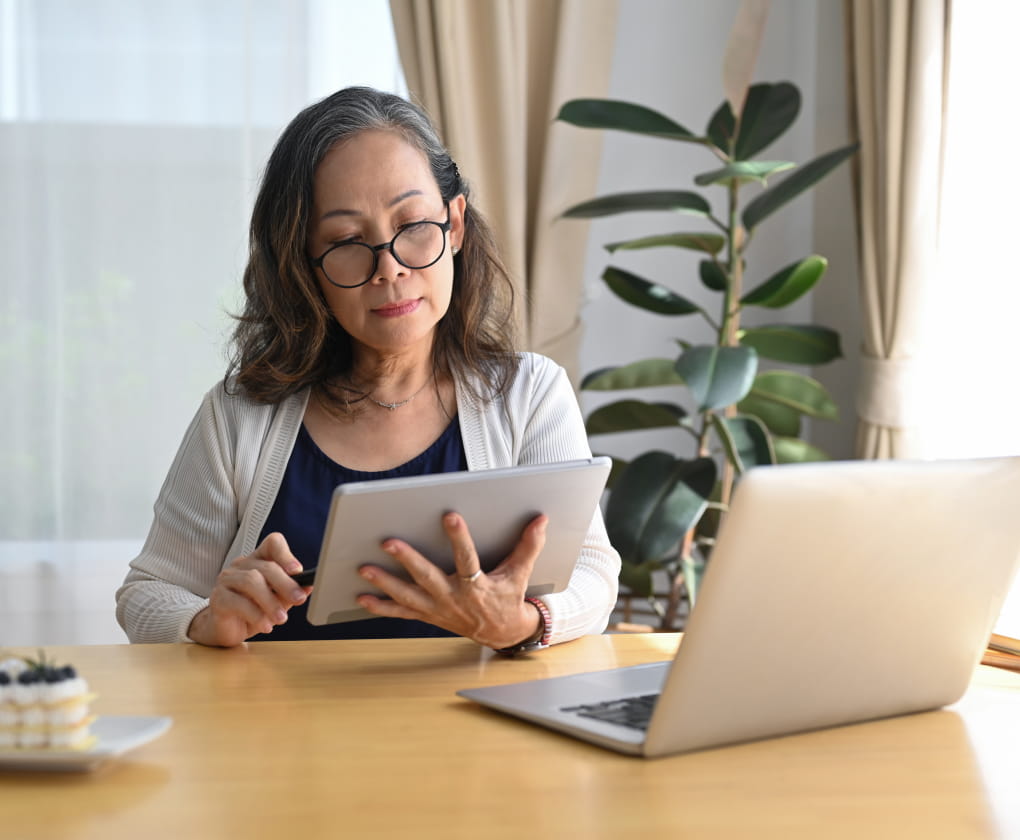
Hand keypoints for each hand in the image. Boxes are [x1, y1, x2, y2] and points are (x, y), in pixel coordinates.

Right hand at [188, 532, 310, 646]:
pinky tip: (265, 625)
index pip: (272, 543)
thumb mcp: (278, 600)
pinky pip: (237, 602)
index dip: (286, 554)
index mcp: (260, 560)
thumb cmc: (254, 610)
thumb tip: (308, 587)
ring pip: (251, 581)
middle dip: (285, 584)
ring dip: (270, 601)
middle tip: (298, 599)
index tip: (298, 570)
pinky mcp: (218, 598)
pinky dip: (255, 615)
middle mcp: (242, 565)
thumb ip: (291, 591)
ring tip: (281, 618)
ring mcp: (227, 579)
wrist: (227, 629)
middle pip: (266, 566)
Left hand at [356, 512, 547, 648]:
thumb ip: (529, 545)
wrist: (503, 633)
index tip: (449, 515)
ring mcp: (438, 609)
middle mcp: (454, 598)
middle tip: (388, 542)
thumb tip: (541, 519)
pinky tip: (361, 597)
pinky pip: (401, 613)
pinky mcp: (428, 616)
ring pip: (408, 596)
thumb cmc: (508, 597)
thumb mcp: (521, 573)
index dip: (459, 538)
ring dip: (385, 583)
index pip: (468, 559)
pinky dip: (381, 607)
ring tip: (364, 569)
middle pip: (428, 577)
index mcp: (477, 586)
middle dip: (407, 560)